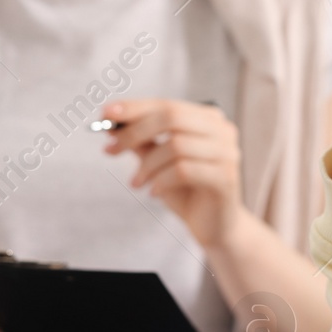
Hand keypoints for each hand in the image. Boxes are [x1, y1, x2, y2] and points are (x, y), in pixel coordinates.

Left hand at [103, 98, 242, 248]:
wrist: (214, 227)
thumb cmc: (186, 191)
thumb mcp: (159, 163)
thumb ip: (142, 142)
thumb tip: (112, 126)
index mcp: (209, 119)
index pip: (168, 105)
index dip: (135, 108)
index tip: (105, 114)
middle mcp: (223, 131)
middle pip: (172, 118)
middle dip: (135, 132)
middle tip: (110, 149)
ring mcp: (227, 153)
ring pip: (176, 145)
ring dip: (147, 165)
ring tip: (136, 182)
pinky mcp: (224, 177)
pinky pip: (183, 170)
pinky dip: (161, 180)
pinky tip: (154, 192)